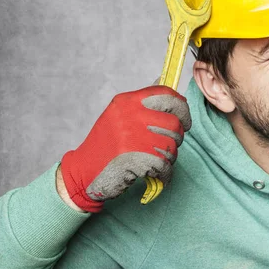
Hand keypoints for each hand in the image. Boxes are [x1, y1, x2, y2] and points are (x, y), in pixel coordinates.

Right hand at [59, 85, 190, 212]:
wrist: (84, 172)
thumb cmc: (106, 145)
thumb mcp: (119, 116)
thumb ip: (144, 106)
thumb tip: (175, 97)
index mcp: (127, 101)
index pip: (167, 94)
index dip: (182, 107)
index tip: (185, 120)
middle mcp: (130, 115)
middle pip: (174, 122)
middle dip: (176, 137)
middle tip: (167, 146)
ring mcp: (133, 136)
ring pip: (172, 145)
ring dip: (168, 157)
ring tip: (153, 160)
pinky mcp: (136, 158)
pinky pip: (165, 165)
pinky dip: (164, 173)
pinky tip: (153, 173)